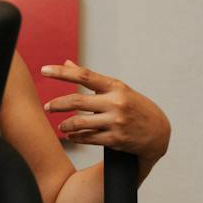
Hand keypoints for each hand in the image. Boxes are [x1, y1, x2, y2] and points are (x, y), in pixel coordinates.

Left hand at [40, 60, 170, 160]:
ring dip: (65, 125)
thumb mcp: (117, 89)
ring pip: (79, 123)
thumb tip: (67, 63)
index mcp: (115, 86)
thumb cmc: (134, 106)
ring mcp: (116, 122)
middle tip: (47, 107)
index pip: (84, 75)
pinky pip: (88, 139)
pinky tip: (71, 136)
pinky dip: (76, 137)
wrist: (159, 132)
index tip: (43, 70)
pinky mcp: (115, 139)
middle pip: (77, 101)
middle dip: (57, 104)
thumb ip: (92, 79)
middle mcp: (115, 103)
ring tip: (61, 126)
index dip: (61, 73)